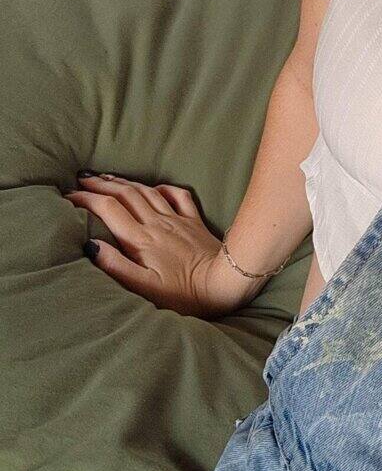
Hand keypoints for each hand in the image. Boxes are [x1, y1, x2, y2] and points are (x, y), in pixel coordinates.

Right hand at [64, 172, 257, 317]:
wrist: (224, 284)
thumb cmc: (183, 293)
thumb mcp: (144, 287)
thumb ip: (116, 266)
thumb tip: (91, 244)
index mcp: (141, 239)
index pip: (108, 209)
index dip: (86, 199)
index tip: (68, 196)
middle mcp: (157, 223)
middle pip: (125, 195)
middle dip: (101, 184)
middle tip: (82, 179)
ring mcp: (177, 220)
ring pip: (147, 191)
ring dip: (125, 182)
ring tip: (108, 177)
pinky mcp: (195, 222)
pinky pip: (178, 196)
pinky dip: (163, 187)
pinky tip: (156, 187)